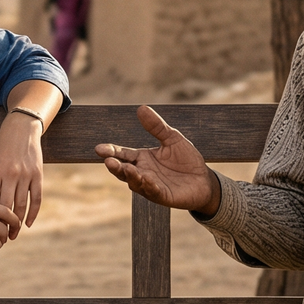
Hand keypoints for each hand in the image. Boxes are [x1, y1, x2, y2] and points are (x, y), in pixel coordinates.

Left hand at [0, 112, 43, 234]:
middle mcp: (9, 174)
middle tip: (0, 240)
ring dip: (18, 224)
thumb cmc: (0, 153)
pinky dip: (33, 213)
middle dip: (2, 226)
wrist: (20, 131)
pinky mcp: (38, 174)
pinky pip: (37, 198)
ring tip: (13, 235)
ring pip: (22, 205)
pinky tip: (28, 224)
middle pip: (6, 207)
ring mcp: (25, 174)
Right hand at [95, 105, 220, 214]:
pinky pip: (153, 191)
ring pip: (135, 182)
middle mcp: (142, 173)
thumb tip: (141, 108)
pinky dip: (148, 186)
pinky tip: (145, 179)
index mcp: (142, 158)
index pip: (123, 154)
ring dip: (129, 176)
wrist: (204, 179)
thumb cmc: (186, 159)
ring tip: (124, 168)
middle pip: (124, 170)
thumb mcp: (172, 138)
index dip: (111, 151)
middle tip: (108, 161)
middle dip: (115, 166)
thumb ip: (157, 127)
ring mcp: (151, 186)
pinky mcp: (163, 196)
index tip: (99, 148)